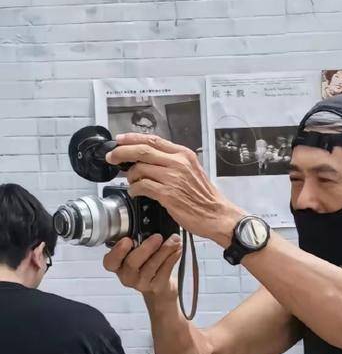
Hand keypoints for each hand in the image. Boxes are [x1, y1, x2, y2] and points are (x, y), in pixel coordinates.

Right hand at [103, 233, 181, 298]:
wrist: (159, 286)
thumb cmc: (146, 264)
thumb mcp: (136, 252)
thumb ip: (138, 240)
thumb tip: (150, 223)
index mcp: (117, 265)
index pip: (110, 261)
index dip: (117, 251)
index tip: (127, 240)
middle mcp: (127, 276)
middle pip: (132, 263)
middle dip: (146, 248)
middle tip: (158, 237)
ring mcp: (141, 283)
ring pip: (151, 266)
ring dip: (164, 250)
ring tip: (174, 240)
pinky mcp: (156, 286)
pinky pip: (164, 271)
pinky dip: (172, 258)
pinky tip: (177, 250)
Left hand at [106, 134, 245, 245]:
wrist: (217, 215)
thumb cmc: (205, 197)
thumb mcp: (193, 171)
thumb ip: (174, 162)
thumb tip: (150, 158)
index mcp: (184, 155)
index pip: (153, 140)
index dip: (132, 138)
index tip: (120, 140)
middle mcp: (178, 163)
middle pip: (142, 150)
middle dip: (121, 152)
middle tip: (112, 158)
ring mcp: (172, 178)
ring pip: (139, 169)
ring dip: (130, 176)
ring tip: (132, 183)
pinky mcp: (168, 195)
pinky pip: (142, 187)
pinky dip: (134, 190)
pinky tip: (135, 193)